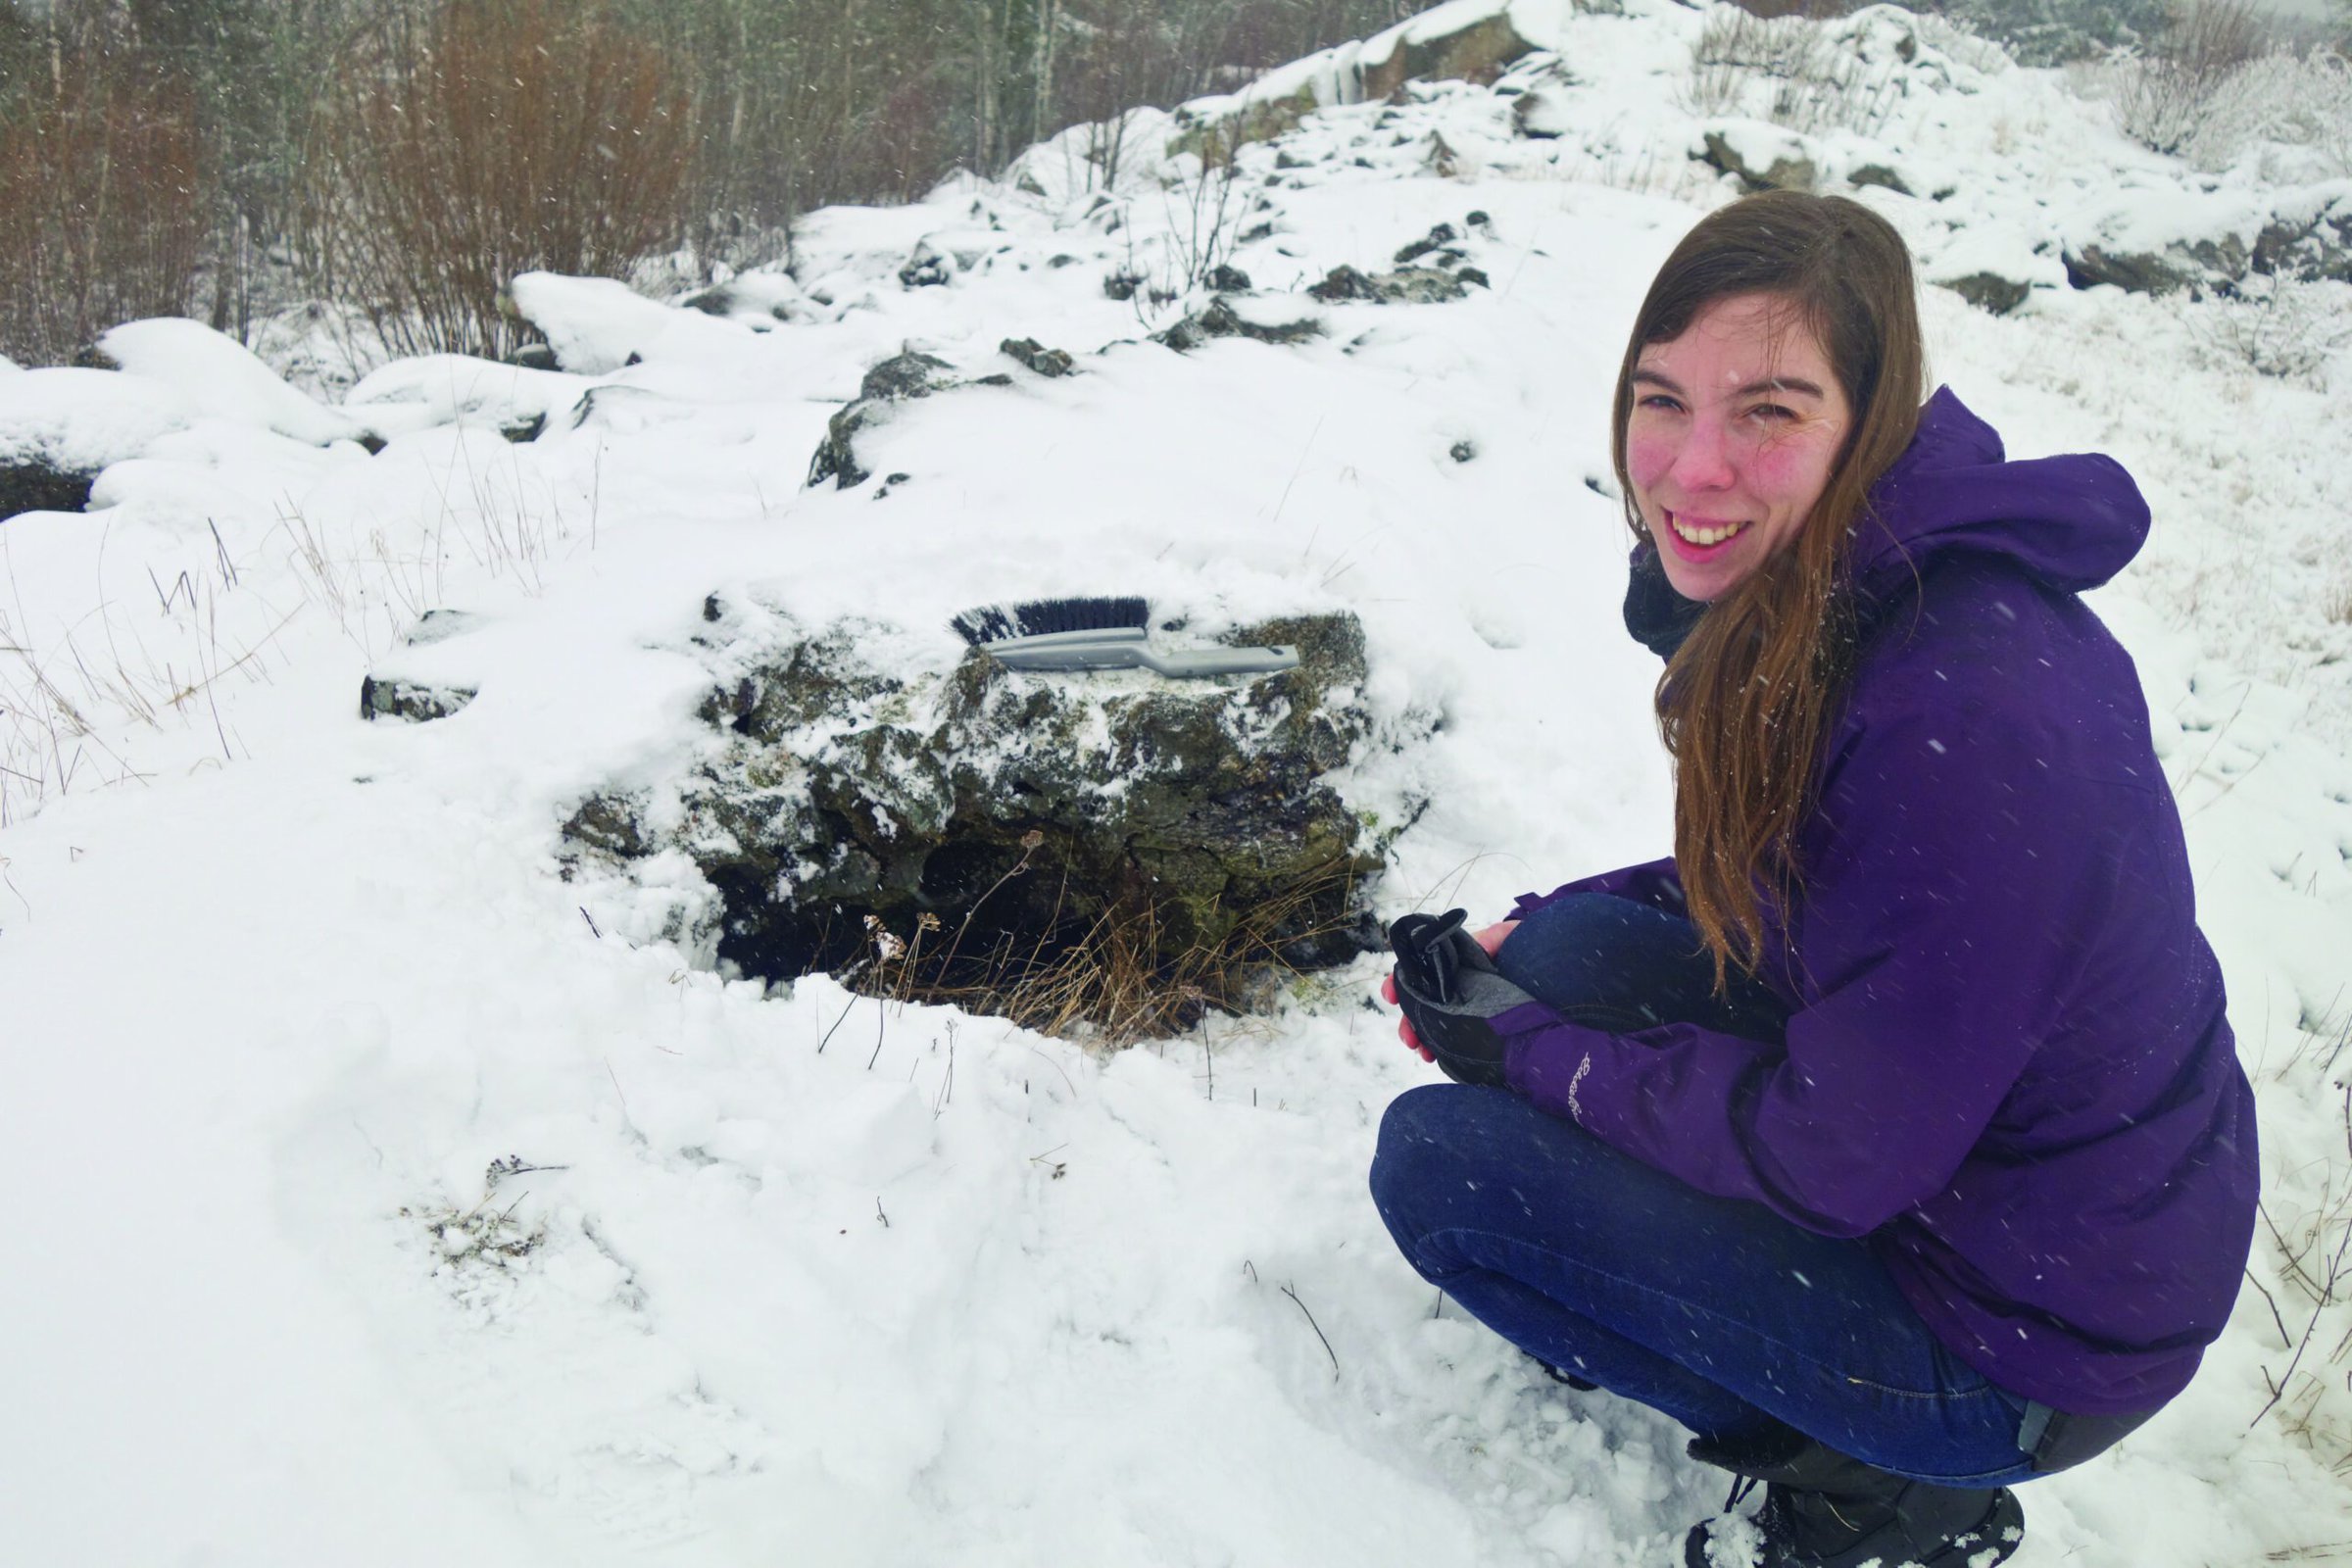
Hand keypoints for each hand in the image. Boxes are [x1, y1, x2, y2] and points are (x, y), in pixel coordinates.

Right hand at [1382, 917, 1517, 1059]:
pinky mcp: (1482, 1025)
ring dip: (1423, 1039)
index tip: (1390, 995)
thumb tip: (1481, 946)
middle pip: (1421, 1003)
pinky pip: (1458, 1039)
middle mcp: (1456, 987)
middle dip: (1408, 1021)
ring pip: (1435, 1023)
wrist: (1547, 965)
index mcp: (1456, 965)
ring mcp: (1467, 1008)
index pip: (1419, 971)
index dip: (1399, 982)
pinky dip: (1445, 1050)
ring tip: (1424, 1054)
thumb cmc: (1526, 946)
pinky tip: (1442, 1059)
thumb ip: (1494, 937)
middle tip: (1409, 1039)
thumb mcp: (1510, 936)